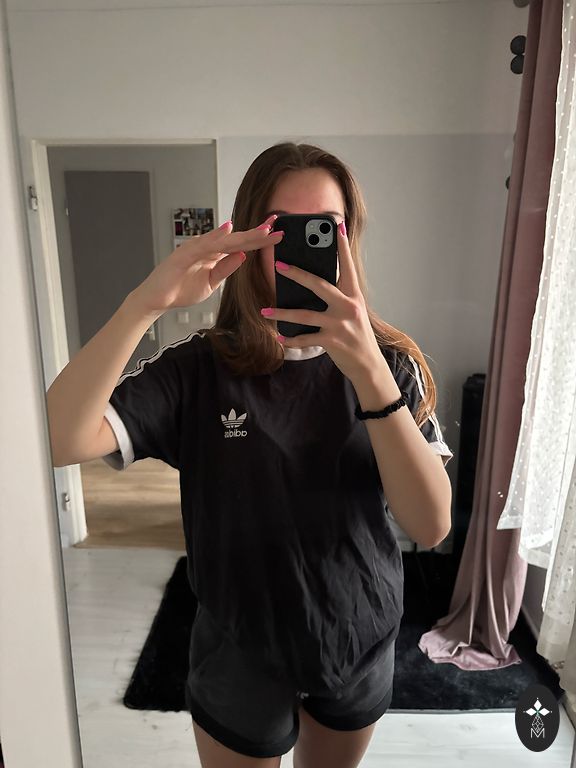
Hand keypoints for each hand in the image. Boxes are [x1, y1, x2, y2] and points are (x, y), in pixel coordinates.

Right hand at [130, 215, 283, 315]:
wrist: (157, 300)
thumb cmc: (180, 289)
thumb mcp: (212, 282)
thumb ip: (226, 268)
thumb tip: (244, 256)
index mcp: (214, 254)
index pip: (241, 244)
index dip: (259, 238)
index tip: (278, 232)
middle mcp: (206, 247)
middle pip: (236, 238)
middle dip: (257, 232)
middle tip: (277, 223)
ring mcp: (194, 248)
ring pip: (224, 239)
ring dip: (243, 233)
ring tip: (262, 228)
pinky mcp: (183, 254)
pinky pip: (202, 244)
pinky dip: (215, 236)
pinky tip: (228, 230)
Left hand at [260, 221, 382, 381]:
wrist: (368, 365)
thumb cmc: (356, 336)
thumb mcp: (353, 312)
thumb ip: (338, 298)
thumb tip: (311, 283)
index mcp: (354, 296)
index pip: (347, 266)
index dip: (342, 246)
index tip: (337, 226)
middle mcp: (349, 306)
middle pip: (319, 284)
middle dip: (297, 273)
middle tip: (278, 265)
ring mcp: (341, 324)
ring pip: (305, 314)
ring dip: (282, 314)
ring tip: (265, 312)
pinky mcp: (333, 341)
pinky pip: (306, 338)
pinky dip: (291, 339)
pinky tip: (279, 337)